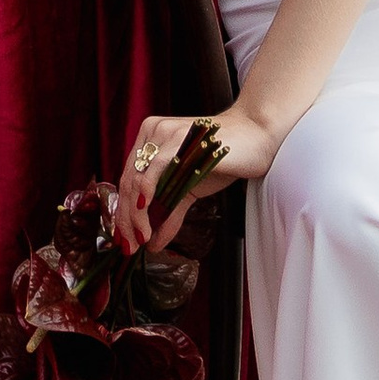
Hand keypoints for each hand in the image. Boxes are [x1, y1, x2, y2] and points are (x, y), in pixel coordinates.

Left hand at [115, 105, 278, 253]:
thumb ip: (170, 212)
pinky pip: (152, 172)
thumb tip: (154, 244)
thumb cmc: (223, 159)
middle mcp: (151, 133)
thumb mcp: (189, 189)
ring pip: (136, 181)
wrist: (255, 137)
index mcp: (149, 138)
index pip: (128, 180)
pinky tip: (145, 216)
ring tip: (141, 239)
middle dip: (126, 219)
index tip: (124, 239)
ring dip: (135, 216)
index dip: (123, 212)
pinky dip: (146, 197)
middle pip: (128, 182)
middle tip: (129, 246)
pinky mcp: (177, 141)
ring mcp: (163, 134)